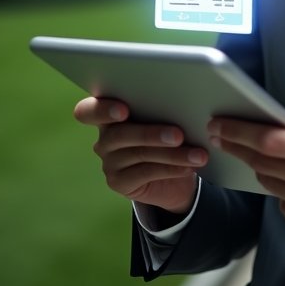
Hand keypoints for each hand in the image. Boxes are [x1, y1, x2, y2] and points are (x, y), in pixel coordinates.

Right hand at [73, 97, 206, 215]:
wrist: (175, 172)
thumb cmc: (170, 134)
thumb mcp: (167, 119)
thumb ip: (163, 109)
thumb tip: (185, 104)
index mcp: (110, 113)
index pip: (87, 110)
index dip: (101, 109)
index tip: (124, 110)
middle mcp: (104, 137)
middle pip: (118, 134)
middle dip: (150, 134)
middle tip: (179, 135)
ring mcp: (109, 161)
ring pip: (137, 154)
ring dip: (171, 154)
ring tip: (197, 155)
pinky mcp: (118, 182)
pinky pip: (144, 174)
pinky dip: (170, 169)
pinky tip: (188, 168)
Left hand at [207, 78, 284, 251]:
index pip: (276, 141)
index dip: (243, 131)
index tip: (222, 123)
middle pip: (265, 163)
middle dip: (239, 146)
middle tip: (222, 134)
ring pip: (272, 185)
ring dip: (260, 167)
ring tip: (256, 153)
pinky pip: (284, 207)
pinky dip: (280, 191)